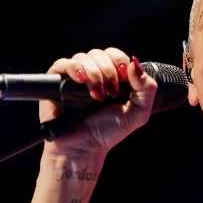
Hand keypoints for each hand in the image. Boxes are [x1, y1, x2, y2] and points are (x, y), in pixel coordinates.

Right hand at [39, 47, 157, 157]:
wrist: (84, 148)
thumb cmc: (108, 132)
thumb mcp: (138, 112)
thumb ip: (147, 88)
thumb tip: (135, 63)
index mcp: (110, 77)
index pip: (114, 55)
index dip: (120, 61)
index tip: (124, 78)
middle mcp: (92, 74)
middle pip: (99, 54)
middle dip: (108, 71)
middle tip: (112, 93)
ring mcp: (74, 78)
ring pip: (83, 58)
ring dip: (94, 74)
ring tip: (97, 96)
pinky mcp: (56, 83)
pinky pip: (63, 64)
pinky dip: (74, 69)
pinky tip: (81, 81)